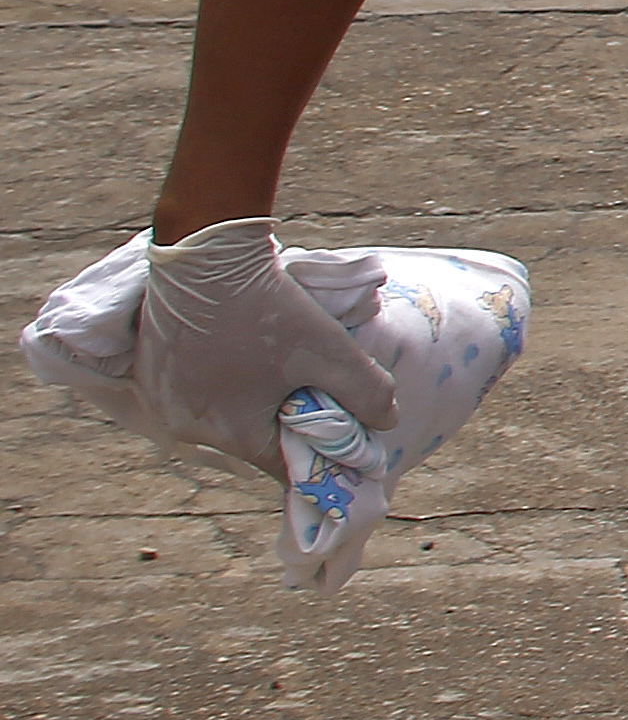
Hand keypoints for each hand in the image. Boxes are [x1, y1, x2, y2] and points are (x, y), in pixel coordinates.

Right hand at [132, 217, 396, 481]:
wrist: (204, 256)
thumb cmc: (267, 308)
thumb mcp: (330, 352)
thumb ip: (367, 392)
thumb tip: (386, 422)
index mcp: (229, 434)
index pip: (285, 464)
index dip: (319, 451)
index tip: (342, 432)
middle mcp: (187, 428)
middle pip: (252, 438)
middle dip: (287, 422)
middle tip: (313, 389)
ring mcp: (162, 402)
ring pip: (224, 414)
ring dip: (254, 399)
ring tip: (278, 365)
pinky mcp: (150, 375)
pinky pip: (197, 392)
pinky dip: (223, 382)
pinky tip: (242, 354)